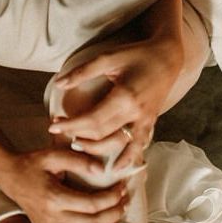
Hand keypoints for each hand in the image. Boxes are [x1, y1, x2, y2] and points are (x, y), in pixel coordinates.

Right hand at [0, 146, 130, 222]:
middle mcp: (51, 216)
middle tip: (125, 203)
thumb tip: (101, 170)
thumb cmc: (35, 163)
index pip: (92, 204)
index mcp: (55, 196)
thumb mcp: (54, 154)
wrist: (11, 176)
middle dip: (113, 215)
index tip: (122, 187)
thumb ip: (78, 161)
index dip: (111, 197)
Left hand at [49, 34, 183, 167]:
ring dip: (95, 148)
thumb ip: (83, 71)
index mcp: (124, 97)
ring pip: (117, 143)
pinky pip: (138, 145)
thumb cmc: (138, 54)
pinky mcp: (151, 122)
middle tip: (60, 128)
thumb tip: (58, 84)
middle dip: (77, 134)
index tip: (53, 125)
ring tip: (77, 143)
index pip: (92, 120)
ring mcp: (145, 120)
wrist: (168, 56)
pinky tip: (116, 168)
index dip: (70, 125)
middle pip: (101, 134)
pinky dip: (127, 158)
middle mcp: (136, 113)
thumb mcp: (109, 57)